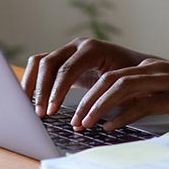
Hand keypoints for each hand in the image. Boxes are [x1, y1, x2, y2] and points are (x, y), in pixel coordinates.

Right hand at [21, 37, 142, 117]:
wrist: (138, 67)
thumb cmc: (133, 79)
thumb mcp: (123, 88)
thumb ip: (104, 100)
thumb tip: (85, 122)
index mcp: (93, 49)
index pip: (67, 69)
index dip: (57, 91)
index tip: (51, 111)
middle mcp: (78, 46)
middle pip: (49, 63)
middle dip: (41, 90)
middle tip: (40, 114)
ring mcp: (68, 51)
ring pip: (40, 63)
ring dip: (32, 85)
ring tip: (30, 108)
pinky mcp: (62, 60)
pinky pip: (40, 67)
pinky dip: (32, 82)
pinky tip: (30, 100)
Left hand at [69, 58, 168, 130]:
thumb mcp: (167, 93)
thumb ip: (144, 97)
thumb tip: (116, 114)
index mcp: (150, 68)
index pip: (110, 76)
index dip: (90, 93)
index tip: (77, 112)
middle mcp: (154, 70)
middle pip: (110, 79)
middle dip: (88, 100)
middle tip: (74, 119)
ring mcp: (164, 81)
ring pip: (121, 88)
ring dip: (99, 106)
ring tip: (85, 124)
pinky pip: (142, 104)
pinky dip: (123, 116)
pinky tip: (110, 127)